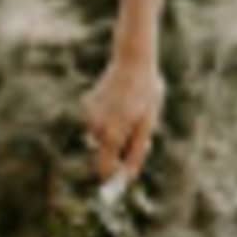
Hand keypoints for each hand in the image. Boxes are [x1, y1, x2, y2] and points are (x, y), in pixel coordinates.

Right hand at [82, 54, 164, 185]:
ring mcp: (89, 115)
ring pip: (102, 135)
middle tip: (141, 132)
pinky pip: (98, 119)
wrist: (133, 60)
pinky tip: (122, 99)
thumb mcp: (148, 122)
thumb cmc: (146, 92)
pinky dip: (109, 116)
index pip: (106, 168)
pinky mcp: (87, 104)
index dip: (116, 174)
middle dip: (122, 148)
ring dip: (116, 131)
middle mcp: (95, 128)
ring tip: (134, 111)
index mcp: (111, 135)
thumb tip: (129, 176)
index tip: (127, 173)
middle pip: (105, 151)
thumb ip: (137, 150)